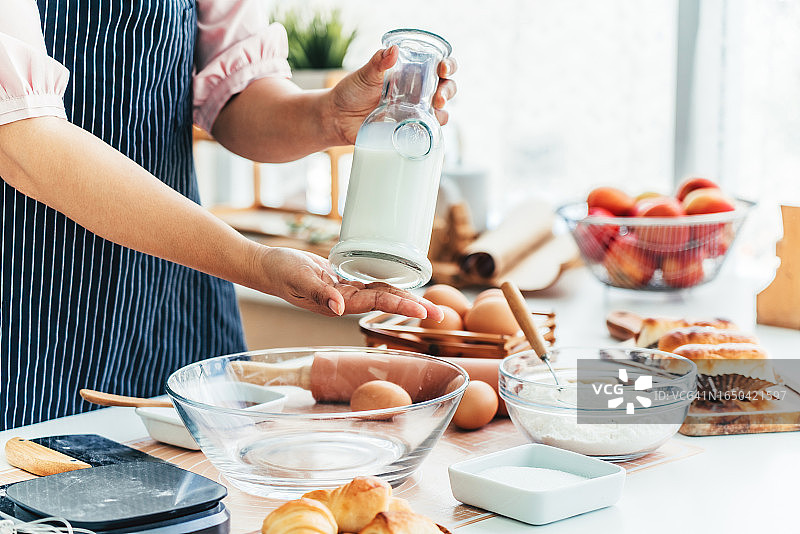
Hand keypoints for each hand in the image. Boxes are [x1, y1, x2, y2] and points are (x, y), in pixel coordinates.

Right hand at [257, 246, 443, 319]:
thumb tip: (339, 306)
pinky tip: (402, 286)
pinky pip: (370, 284)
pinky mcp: (342, 281)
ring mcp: (345, 292)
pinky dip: (388, 285)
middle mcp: (346, 300)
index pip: (377, 302)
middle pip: (386, 301)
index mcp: (338, 302)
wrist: (266, 268)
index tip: (422, 310)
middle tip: (441, 315)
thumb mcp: (298, 279)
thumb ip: (319, 292)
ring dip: (405, 299)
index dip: (400, 304)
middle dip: (413, 308)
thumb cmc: (279, 272)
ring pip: (382, 294)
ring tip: (429, 306)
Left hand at [325, 46, 457, 144]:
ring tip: (435, 111)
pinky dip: (431, 130)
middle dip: (448, 90)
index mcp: (410, 74)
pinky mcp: (407, 130)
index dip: (448, 65)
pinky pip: (427, 131)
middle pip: (446, 88)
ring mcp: (414, 112)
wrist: (337, 118)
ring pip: (441, 110)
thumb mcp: (364, 75)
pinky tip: (426, 128)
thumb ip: (378, 63)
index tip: (443, 68)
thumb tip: (392, 50)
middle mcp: (417, 93)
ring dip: (444, 111)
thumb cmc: (350, 92)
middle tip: (438, 97)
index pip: (438, 66)